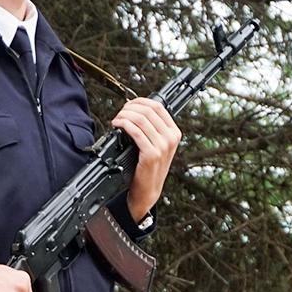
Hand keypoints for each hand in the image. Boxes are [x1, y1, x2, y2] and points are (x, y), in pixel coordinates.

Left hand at [113, 97, 179, 222]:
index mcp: (174, 132)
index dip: (140, 101)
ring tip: (117, 120)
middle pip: (148, 110)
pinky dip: (124, 125)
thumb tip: (135, 109)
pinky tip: (117, 126)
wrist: (148, 190)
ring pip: (141, 119)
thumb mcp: (156, 145)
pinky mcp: (152, 154)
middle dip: (130, 108)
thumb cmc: (148, 167)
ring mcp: (163, 146)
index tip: (128, 105)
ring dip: (125, 115)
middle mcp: (171, 138)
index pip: (158, 106)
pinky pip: (136, 132)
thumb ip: (152, 128)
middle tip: (120, 113)